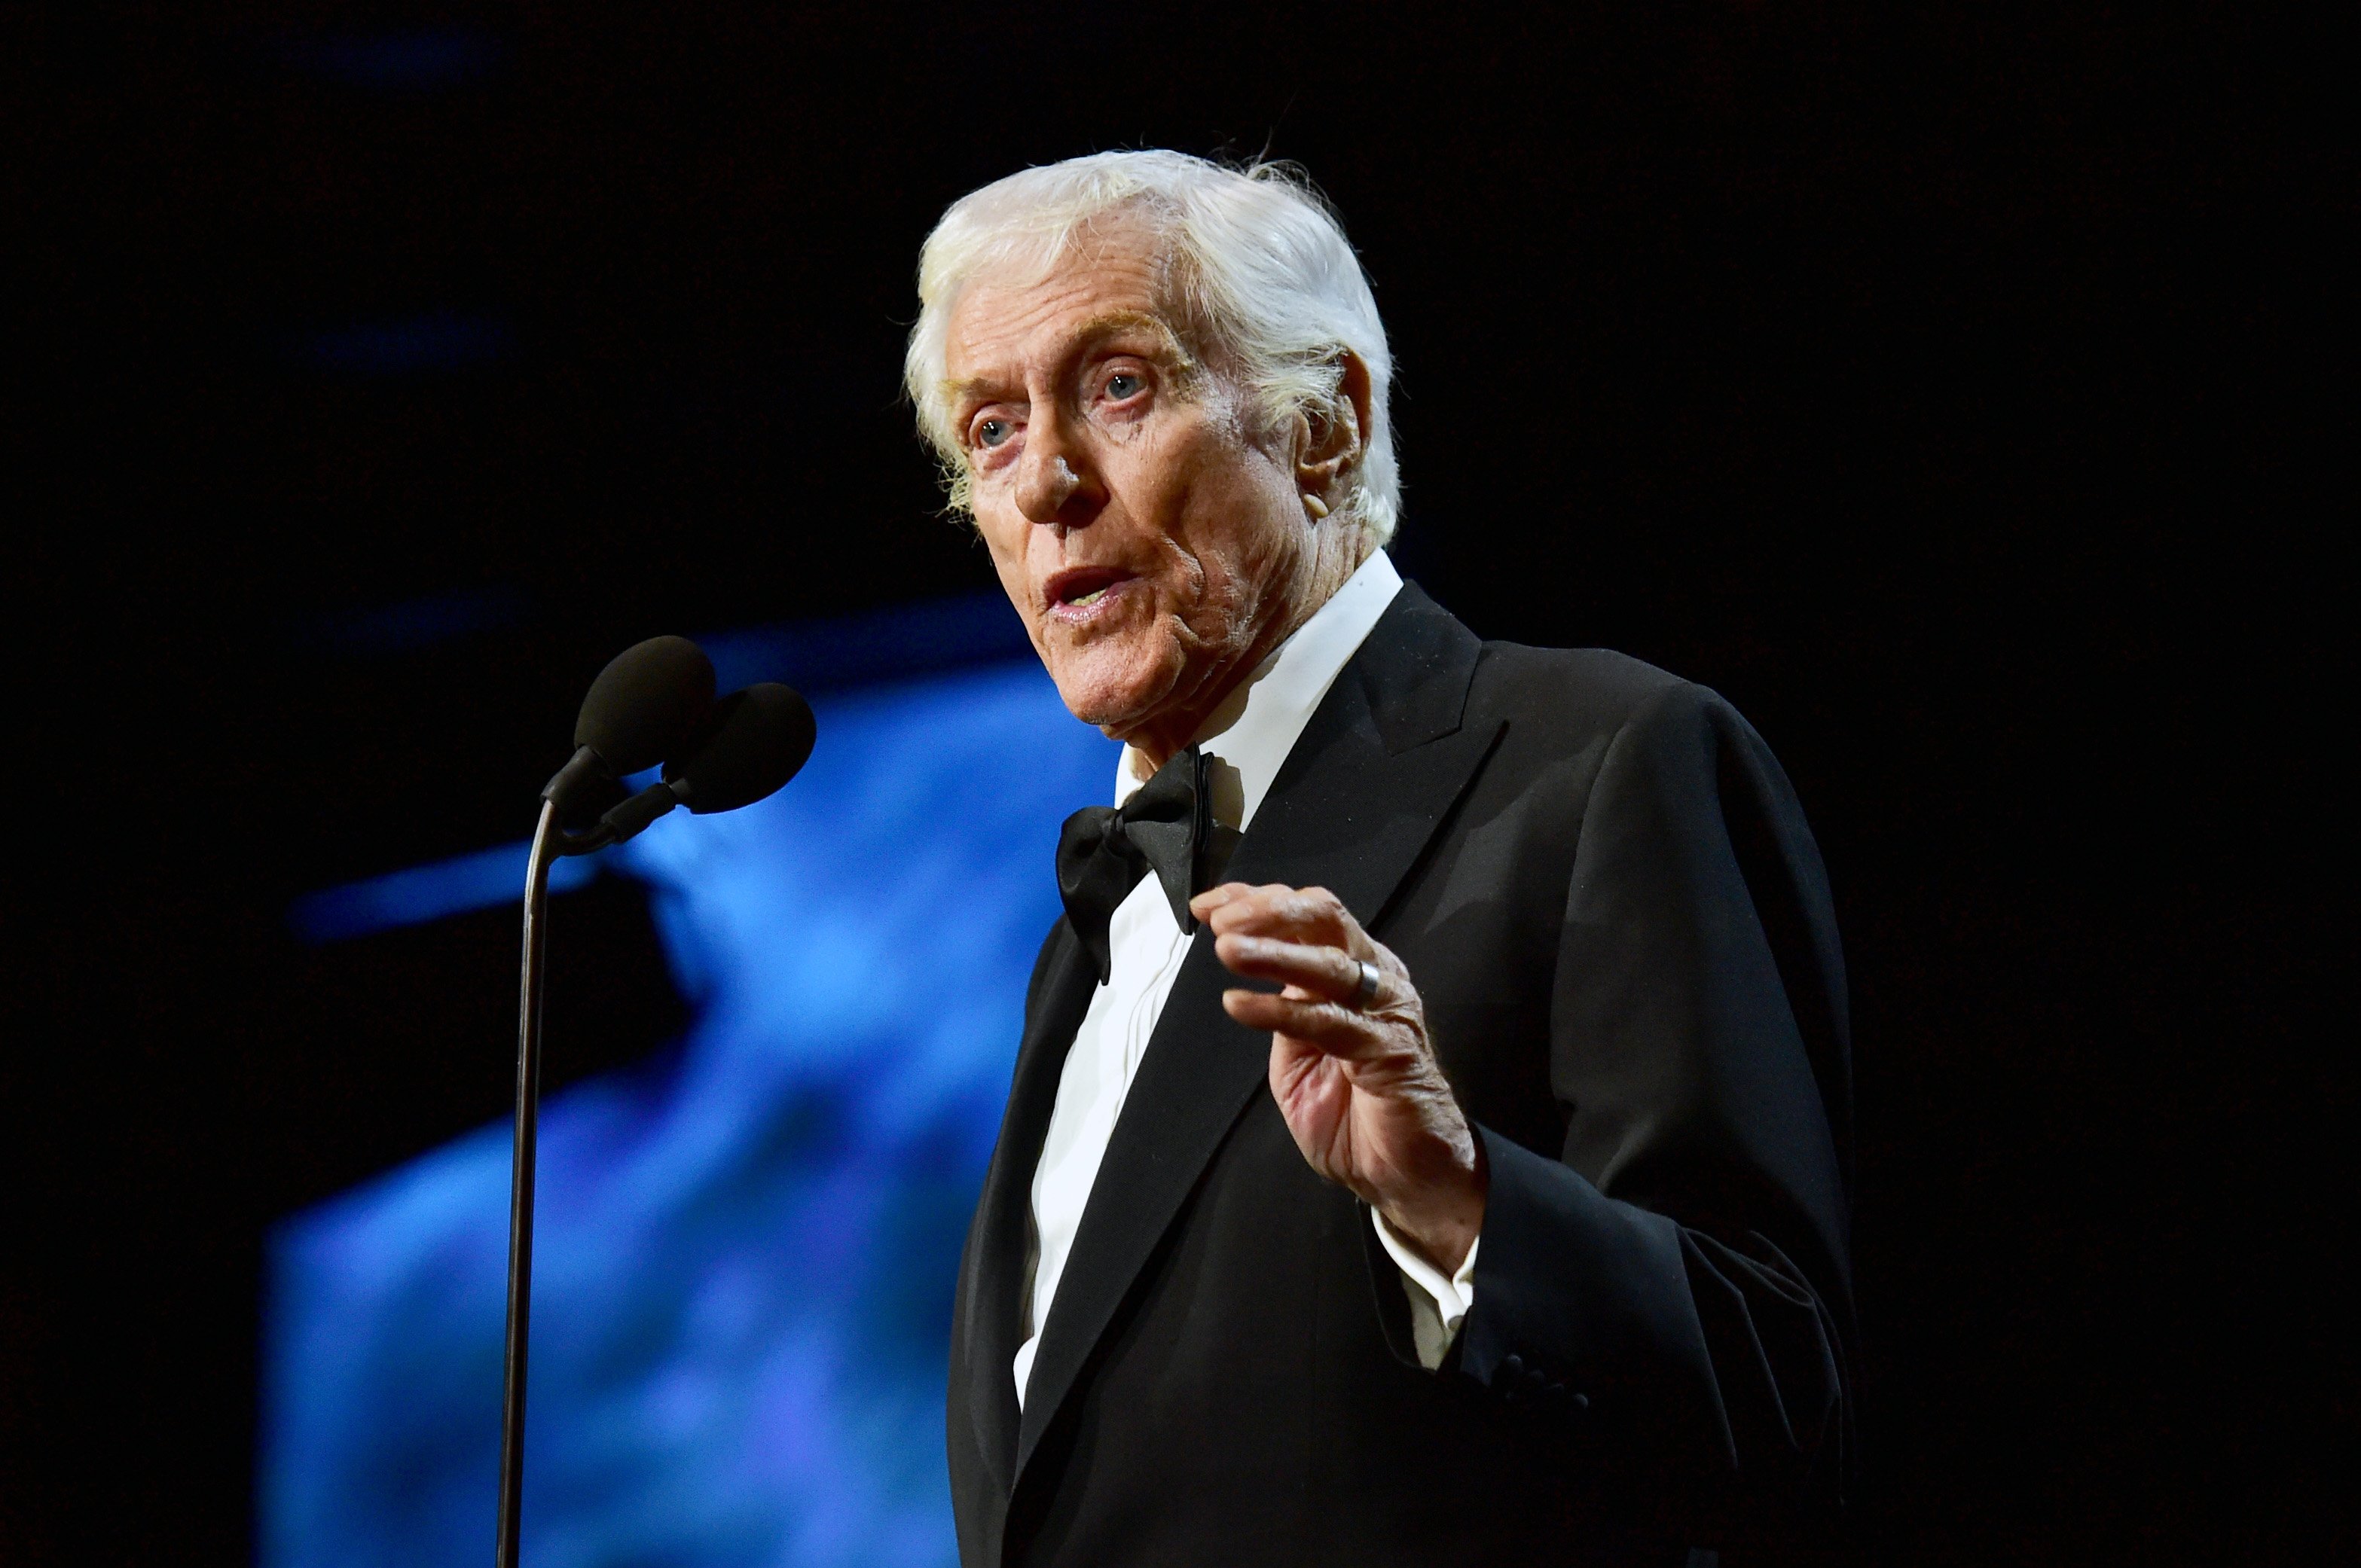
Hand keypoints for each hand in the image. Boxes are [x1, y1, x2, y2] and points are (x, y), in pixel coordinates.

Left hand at [1190, 882, 1484, 1274]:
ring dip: (1272, 953)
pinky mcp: (1388, 1050)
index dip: (1255, 902)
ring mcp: (1385, 1012)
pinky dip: (1280, 1012)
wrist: (1406, 1175)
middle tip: (1222, 924)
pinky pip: (1329, 1022)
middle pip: (1324, 919)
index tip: (1207, 907)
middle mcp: (1374, 978)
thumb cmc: (1353, 1115)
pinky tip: (1239, 1005)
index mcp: (1354, 970)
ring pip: (1328, 964)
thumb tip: (1250, 968)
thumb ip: (1283, 1010)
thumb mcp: (1299, 1054)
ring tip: (1226, 950)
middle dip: (1268, 913)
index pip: (1306, 916)